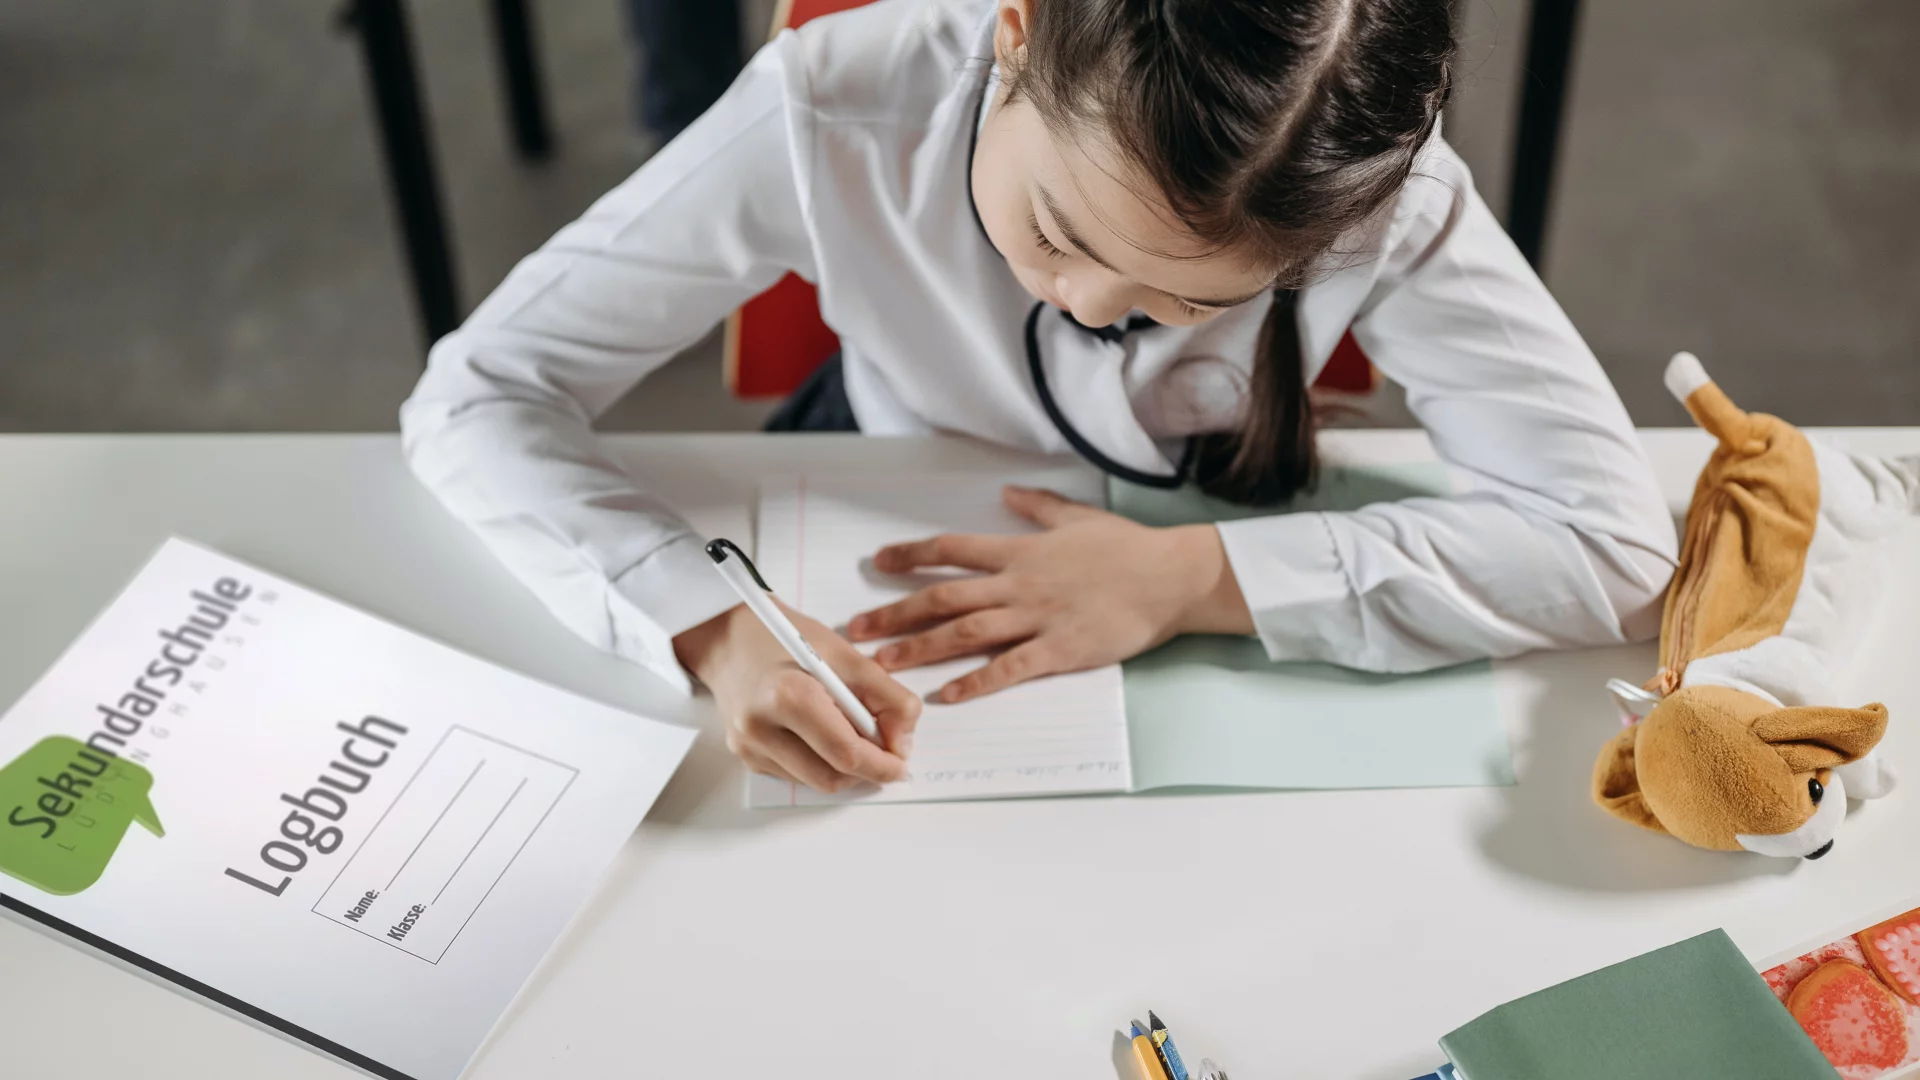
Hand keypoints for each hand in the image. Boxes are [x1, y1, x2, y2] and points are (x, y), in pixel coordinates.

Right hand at [673, 602, 921, 792]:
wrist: (728, 638)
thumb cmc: (786, 639)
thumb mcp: (844, 654)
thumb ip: (886, 696)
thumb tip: (903, 742)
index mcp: (787, 695)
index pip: (845, 752)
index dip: (882, 764)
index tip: (901, 763)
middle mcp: (761, 728)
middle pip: (832, 776)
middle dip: (866, 769)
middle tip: (884, 750)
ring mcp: (749, 747)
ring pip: (816, 781)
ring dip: (843, 767)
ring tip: (850, 732)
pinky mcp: (745, 757)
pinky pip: (797, 776)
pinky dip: (819, 762)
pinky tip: (819, 733)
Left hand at [845, 485, 1252, 702]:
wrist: (1171, 576)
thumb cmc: (1127, 547)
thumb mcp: (1077, 516)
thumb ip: (1037, 507)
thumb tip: (1007, 494)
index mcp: (1020, 552)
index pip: (951, 549)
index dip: (910, 555)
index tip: (878, 562)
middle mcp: (1019, 584)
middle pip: (943, 598)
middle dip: (896, 612)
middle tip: (857, 630)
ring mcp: (1038, 618)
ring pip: (966, 634)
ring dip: (921, 648)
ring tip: (885, 665)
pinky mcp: (1061, 650)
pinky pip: (1010, 668)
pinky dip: (977, 683)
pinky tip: (948, 696)